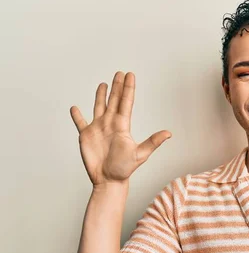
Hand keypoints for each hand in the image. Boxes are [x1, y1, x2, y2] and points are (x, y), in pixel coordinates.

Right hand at [70, 72, 171, 186]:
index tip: (130, 75)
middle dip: (117, 87)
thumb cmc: (125, 169)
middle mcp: (110, 124)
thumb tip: (168, 133)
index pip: (126, 102)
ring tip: (103, 84)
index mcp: (122, 126)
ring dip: (101, 96)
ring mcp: (98, 129)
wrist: (108, 180)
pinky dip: (77, 116)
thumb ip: (153, 142)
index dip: (128, 88)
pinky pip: (80, 123)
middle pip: (114, 101)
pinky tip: (75, 108)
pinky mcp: (86, 136)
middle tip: (120, 73)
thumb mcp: (140, 154)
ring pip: (99, 107)